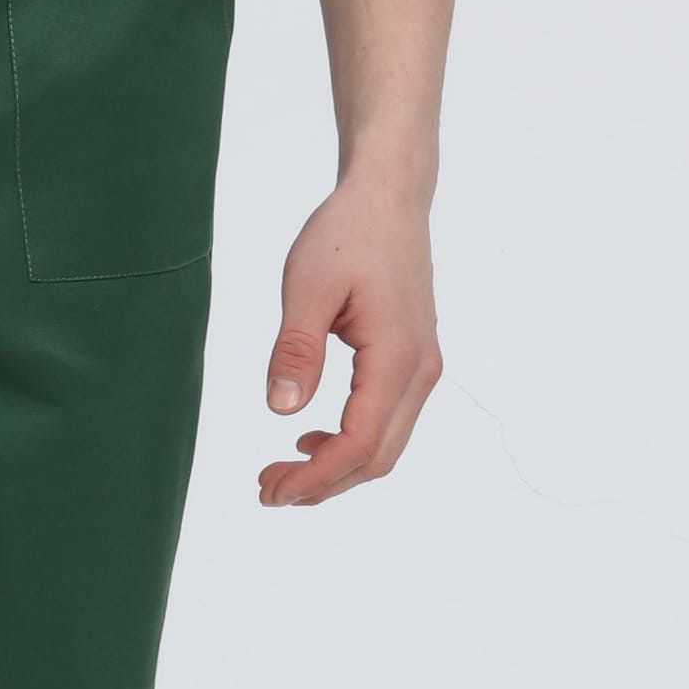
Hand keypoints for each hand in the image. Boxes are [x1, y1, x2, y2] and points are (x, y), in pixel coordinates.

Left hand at [260, 179, 441, 506]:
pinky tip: (310, 437)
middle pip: (377, 458)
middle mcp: (420, 371)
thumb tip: (281, 410)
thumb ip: (297, 350)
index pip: (358, 444)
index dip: (314, 477)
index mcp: (397, 358)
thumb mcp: (308, 286)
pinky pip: (387, 420)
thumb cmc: (348, 233)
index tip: (269, 489)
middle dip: (323, 484)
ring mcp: (422, 368)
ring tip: (282, 468)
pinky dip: (350, 442)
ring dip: (336, 467)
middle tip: (266, 488)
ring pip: (385, 445)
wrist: (389, 198)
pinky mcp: (413, 360)